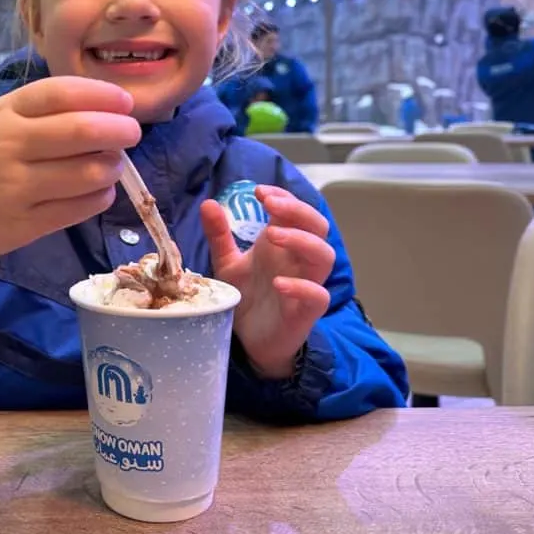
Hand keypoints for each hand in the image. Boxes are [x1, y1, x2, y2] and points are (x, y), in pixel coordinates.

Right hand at [0, 76, 141, 270]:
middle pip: (82, 131)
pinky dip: (101, 196)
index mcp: (3, 114)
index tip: (125, 102)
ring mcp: (17, 188)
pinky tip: (100, 190)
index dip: (102, 95)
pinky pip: (79, 208)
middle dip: (120, 131)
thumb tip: (104, 106)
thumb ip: (38, 111)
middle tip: (131, 134)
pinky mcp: (25, 225)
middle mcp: (9, 147)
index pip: (62, 93)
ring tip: (114, 164)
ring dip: (114, 167)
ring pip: (88, 173)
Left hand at [201, 185, 335, 378]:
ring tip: (271, 235)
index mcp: (283, 243)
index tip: (259, 192)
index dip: (284, 196)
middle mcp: (299, 260)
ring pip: (325, 255)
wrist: (251, 341)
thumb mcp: (228, 263)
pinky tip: (278, 282)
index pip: (296, 210)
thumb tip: (208, 202)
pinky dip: (302, 287)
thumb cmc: (247, 296)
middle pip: (318, 226)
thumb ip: (219, 235)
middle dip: (297, 210)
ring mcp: (307, 284)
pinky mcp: (307, 311)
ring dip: (302, 240)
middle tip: (270, 204)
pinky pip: (318, 296)